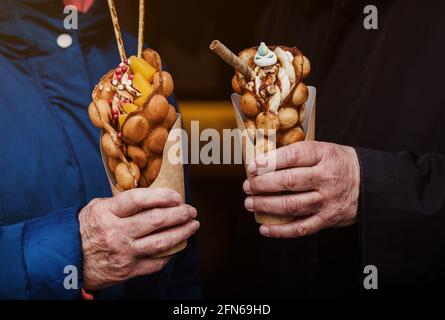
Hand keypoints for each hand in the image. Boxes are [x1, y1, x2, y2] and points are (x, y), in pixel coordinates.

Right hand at [78, 188, 198, 290]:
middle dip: (179, 214)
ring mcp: (123, 253)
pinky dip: (170, 253)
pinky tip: (178, 244)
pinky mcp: (127, 270)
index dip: (161, 196)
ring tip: (193, 225)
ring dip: (182, 233)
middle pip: (155, 221)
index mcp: (107, 213)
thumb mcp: (97, 208)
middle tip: (191, 210)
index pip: (138, 200)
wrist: (67, 260)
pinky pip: (156, 262)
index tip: (177, 195)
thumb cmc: (85, 229)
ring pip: (160, 243)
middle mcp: (116, 232)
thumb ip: (121, 202)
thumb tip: (152, 196)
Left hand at [243, 141, 359, 237]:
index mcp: (325, 155)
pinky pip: (301, 228)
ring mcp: (328, 200)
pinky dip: (280, 231)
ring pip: (292, 205)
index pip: (294, 156)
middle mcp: (326, 178)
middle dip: (262, 185)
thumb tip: (261, 162)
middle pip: (289, 181)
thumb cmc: (337, 164)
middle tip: (247, 186)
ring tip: (250, 203)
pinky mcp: (328, 219)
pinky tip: (264, 229)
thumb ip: (297, 155)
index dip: (270, 161)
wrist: (370, 183)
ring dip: (266, 206)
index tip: (253, 166)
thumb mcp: (323, 150)